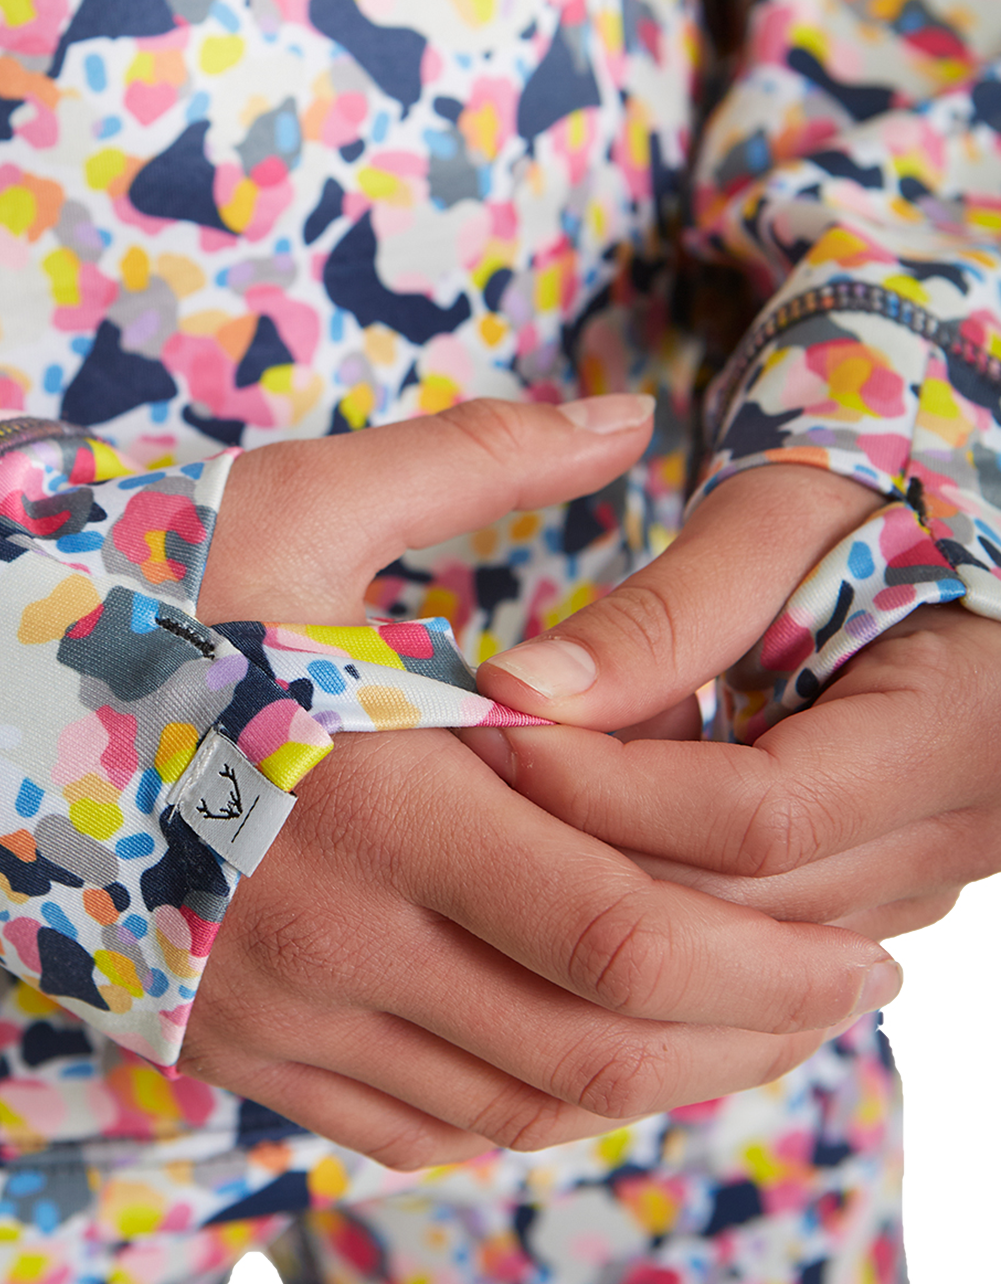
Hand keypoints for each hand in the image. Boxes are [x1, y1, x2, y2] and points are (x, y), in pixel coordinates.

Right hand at [181, 408, 901, 1169]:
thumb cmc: (123, 578)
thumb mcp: (298, 501)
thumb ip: (478, 458)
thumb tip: (624, 413)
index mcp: (368, 799)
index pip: (615, 931)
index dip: (765, 961)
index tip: (853, 942)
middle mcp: (328, 938)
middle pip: (593, 1051)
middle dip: (749, 1038)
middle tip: (836, 997)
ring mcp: (271, 1014)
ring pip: (515, 1110)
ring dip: (652, 1083)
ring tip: (737, 1024)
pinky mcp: (231, 1047)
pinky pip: (415, 1128)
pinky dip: (527, 1109)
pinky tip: (573, 1054)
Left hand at [465, 464, 1000, 952]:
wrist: (959, 537)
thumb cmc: (875, 498)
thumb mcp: (777, 520)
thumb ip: (661, 612)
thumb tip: (520, 692)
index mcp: (964, 729)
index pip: (760, 816)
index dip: (611, 786)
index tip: (500, 728)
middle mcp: (966, 833)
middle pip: (740, 897)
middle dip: (592, 837)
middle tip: (481, 758)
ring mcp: (927, 881)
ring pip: (736, 936)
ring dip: (618, 864)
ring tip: (540, 765)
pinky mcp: (882, 894)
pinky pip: (748, 930)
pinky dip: (658, 877)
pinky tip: (600, 799)